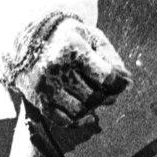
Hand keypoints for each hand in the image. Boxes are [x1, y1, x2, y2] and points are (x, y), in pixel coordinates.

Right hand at [7, 16, 130, 131]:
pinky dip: (79, 120)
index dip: (118, 83)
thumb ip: (110, 56)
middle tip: (111, 92)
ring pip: (80, 111)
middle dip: (107, 96)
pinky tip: (86, 112)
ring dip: (93, 108)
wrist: (30, 41)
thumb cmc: (68, 37)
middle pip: (93, 95)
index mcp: (72, 48)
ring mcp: (46, 87)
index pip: (105, 76)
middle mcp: (57, 68)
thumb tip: (126, 81)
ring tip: (97, 98)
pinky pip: (64, 120)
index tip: (123, 82)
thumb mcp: (90, 36)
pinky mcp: (39, 101)